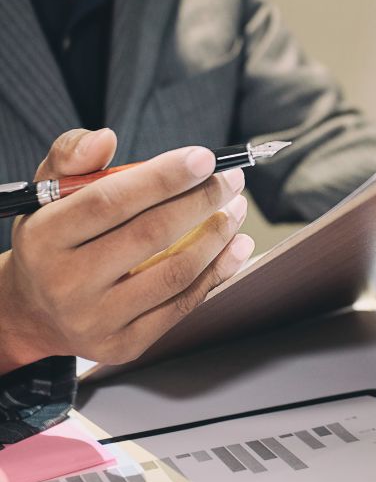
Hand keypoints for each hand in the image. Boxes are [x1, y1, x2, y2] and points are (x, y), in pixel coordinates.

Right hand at [0, 129, 253, 372]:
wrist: (34, 312)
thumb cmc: (52, 242)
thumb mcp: (47, 192)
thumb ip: (72, 157)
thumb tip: (106, 138)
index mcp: (45, 238)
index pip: (110, 201)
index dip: (164, 177)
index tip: (205, 158)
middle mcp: (67, 282)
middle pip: (151, 235)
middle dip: (202, 201)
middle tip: (230, 180)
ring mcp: (97, 319)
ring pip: (175, 273)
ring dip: (218, 237)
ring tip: (236, 210)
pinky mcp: (125, 344)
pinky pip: (183, 305)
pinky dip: (217, 272)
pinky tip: (236, 247)